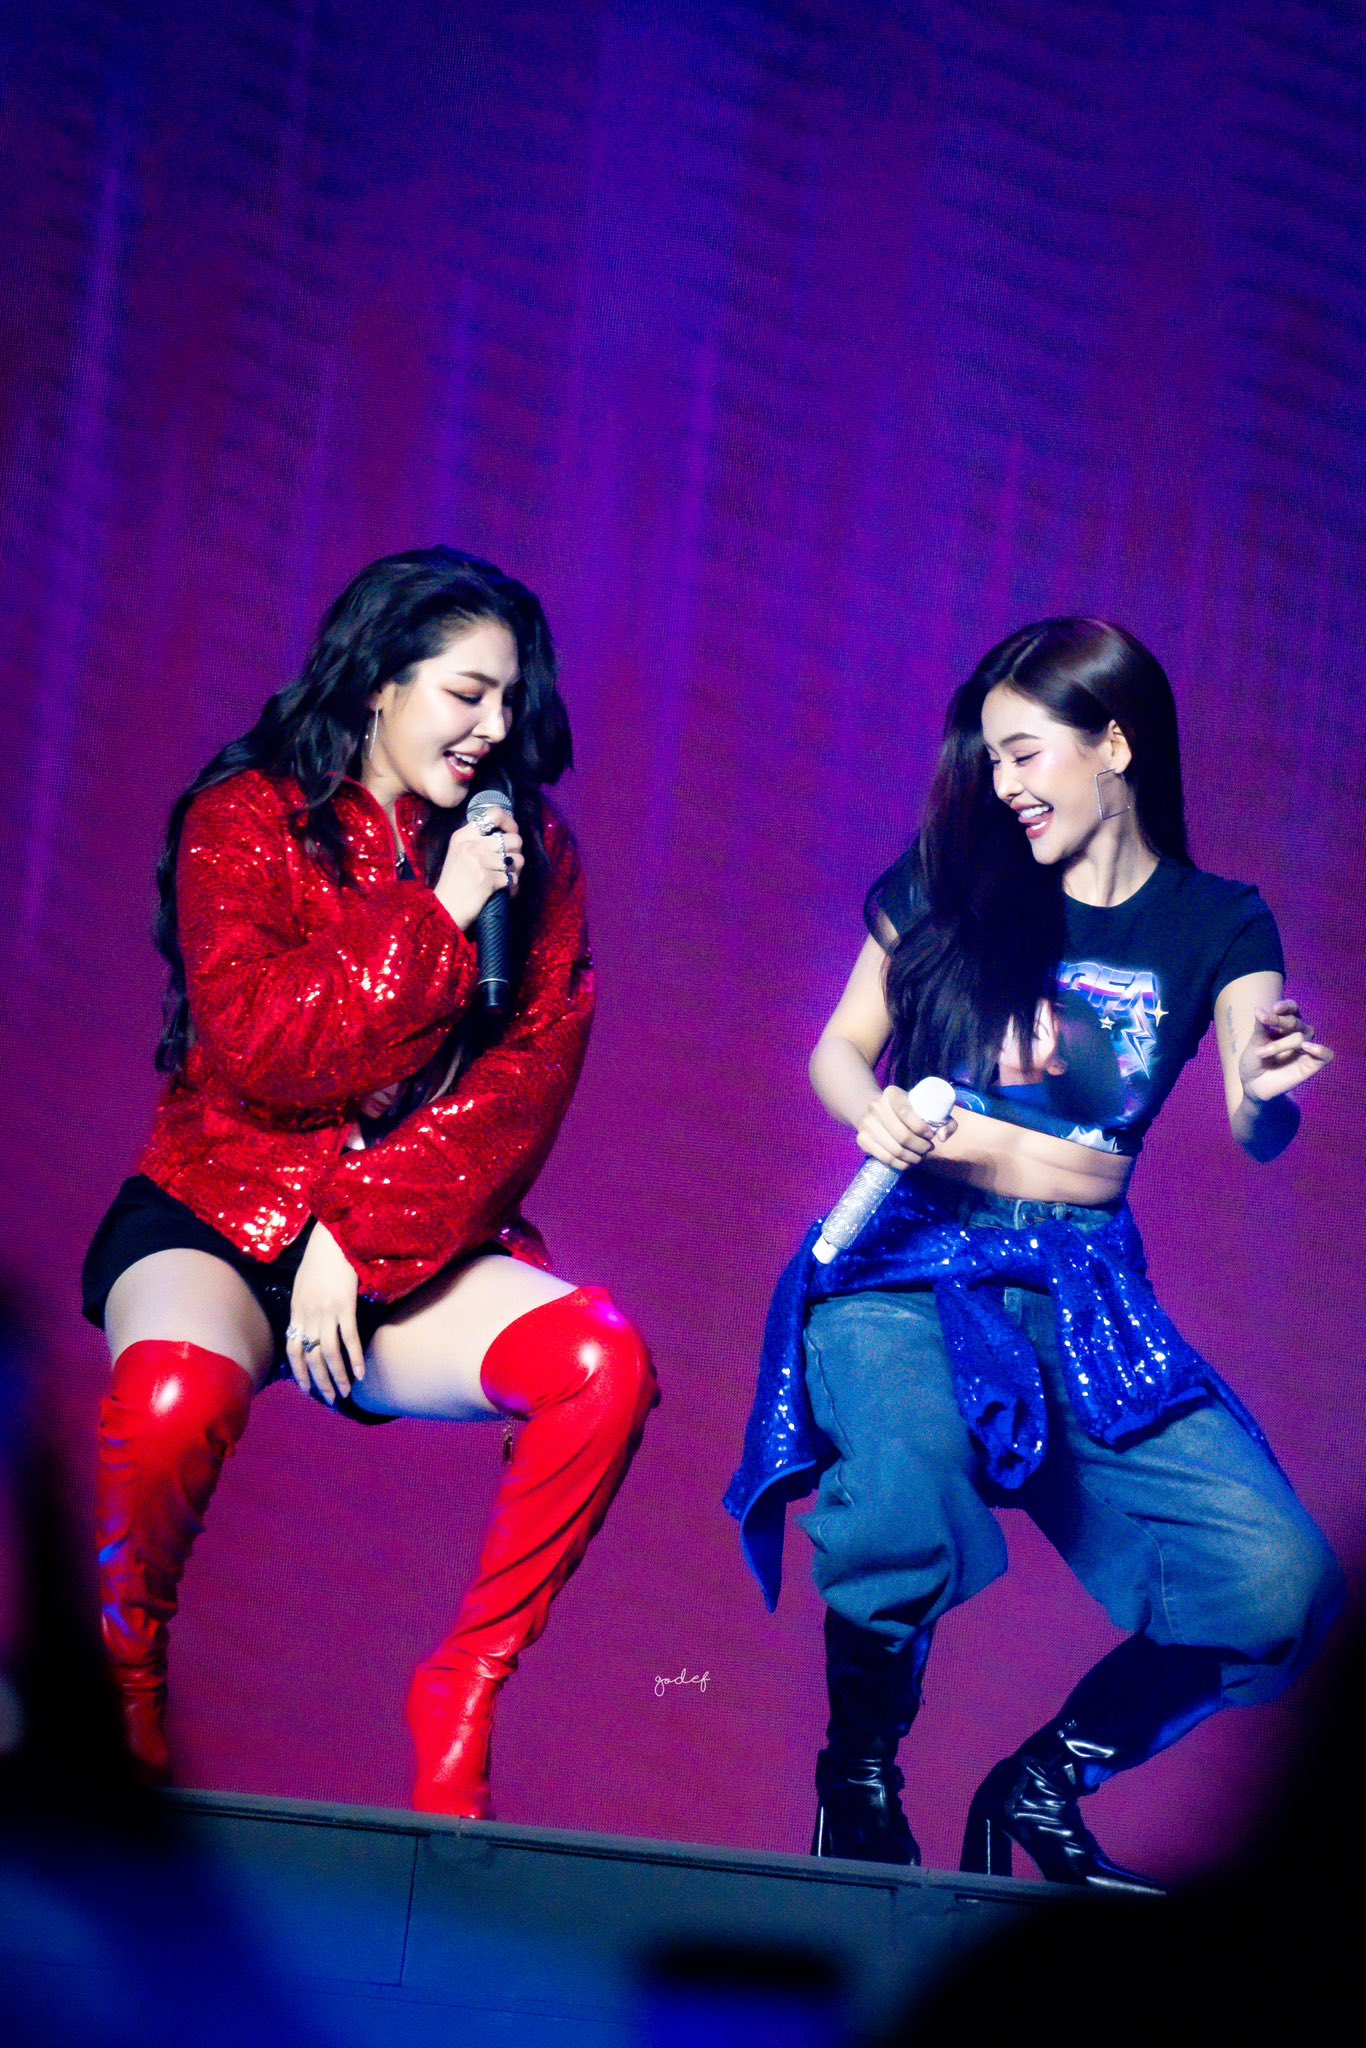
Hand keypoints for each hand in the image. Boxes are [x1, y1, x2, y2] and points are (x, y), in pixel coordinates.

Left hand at [286, 1221, 363, 1403]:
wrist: (333, 1237)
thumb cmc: (320, 1258)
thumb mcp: (303, 1284)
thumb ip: (304, 1306)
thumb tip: (308, 1325)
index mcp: (297, 1311)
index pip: (292, 1349)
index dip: (299, 1371)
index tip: (307, 1388)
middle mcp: (308, 1315)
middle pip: (311, 1356)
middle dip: (321, 1381)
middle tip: (332, 1397)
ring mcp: (326, 1311)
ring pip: (329, 1352)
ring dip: (338, 1375)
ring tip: (347, 1391)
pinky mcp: (345, 1305)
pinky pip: (349, 1338)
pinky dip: (354, 1358)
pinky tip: (361, 1372)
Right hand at [435, 808, 523, 931]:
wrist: (443, 910)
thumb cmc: (454, 884)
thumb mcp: (459, 854)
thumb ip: (479, 841)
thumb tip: (510, 835)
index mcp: (463, 835)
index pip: (494, 814)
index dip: (510, 822)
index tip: (512, 832)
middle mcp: (471, 845)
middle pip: (513, 839)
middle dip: (516, 853)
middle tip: (509, 864)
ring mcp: (479, 862)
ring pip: (517, 860)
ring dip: (515, 872)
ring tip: (504, 879)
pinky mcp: (487, 879)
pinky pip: (513, 879)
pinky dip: (512, 888)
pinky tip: (503, 891)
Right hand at [855, 1085, 955, 1168]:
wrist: (877, 1113)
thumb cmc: (909, 1111)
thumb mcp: (926, 1109)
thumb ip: (943, 1121)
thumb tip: (942, 1137)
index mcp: (891, 1094)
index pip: (905, 1112)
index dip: (921, 1127)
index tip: (931, 1136)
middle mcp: (875, 1106)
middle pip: (902, 1135)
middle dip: (920, 1147)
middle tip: (927, 1149)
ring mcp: (867, 1124)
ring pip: (894, 1149)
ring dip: (912, 1158)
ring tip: (920, 1157)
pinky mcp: (862, 1139)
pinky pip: (884, 1158)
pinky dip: (900, 1164)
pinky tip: (908, 1163)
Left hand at [1238, 998, 1333, 1103]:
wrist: (1253, 1084)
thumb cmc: (1254, 1060)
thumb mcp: (1255, 1041)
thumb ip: (1260, 1026)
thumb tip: (1259, 1009)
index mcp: (1286, 1024)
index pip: (1292, 1009)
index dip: (1286, 1006)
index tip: (1274, 1009)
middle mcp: (1300, 1033)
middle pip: (1295, 1021)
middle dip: (1278, 1023)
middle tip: (1260, 1034)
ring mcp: (1307, 1048)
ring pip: (1303, 1036)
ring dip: (1282, 1043)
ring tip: (1262, 1053)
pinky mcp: (1313, 1064)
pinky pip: (1326, 1055)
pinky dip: (1320, 1050)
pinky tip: (1306, 1046)